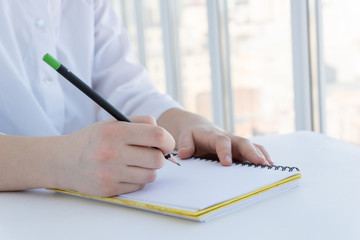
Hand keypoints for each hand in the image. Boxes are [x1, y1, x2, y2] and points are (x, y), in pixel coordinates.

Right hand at [56, 116, 174, 196]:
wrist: (63, 161)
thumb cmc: (94, 139)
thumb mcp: (113, 123)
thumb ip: (141, 123)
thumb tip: (165, 137)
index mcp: (116, 132)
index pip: (157, 136)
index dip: (168, 140)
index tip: (166, 143)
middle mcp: (112, 153)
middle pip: (157, 159)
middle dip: (159, 156)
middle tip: (151, 153)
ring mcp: (110, 173)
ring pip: (151, 175)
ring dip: (149, 169)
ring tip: (136, 163)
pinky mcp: (109, 189)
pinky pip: (139, 186)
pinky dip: (138, 180)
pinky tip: (125, 172)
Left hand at [157, 108, 271, 166]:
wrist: (199, 129)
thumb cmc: (193, 136)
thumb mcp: (185, 138)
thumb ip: (185, 144)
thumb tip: (185, 153)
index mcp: (213, 135)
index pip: (221, 141)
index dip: (225, 151)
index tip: (227, 164)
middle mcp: (228, 137)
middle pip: (242, 142)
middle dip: (251, 152)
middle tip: (259, 162)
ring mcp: (236, 143)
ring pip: (251, 146)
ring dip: (259, 155)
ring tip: (268, 166)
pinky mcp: (240, 148)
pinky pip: (254, 150)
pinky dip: (262, 156)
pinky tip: (269, 165)